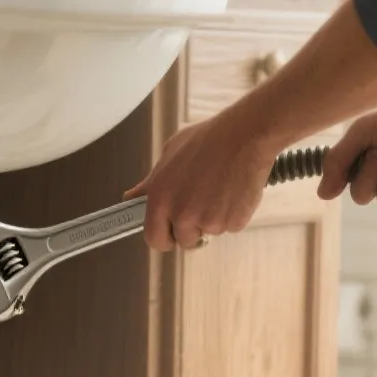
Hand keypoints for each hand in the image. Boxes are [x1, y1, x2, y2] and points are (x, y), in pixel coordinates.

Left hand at [124, 115, 273, 251]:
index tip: (170, 233)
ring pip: (209, 231)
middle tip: (202, 207)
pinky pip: (231, 226)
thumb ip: (151, 183)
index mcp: (160, 199)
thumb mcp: (169, 155)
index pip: (154, 238)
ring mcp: (209, 221)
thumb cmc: (207, 139)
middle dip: (192, 230)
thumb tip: (132, 197)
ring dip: (214, 218)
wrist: (245, 135)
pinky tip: (234, 190)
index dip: (163, 238)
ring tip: (220, 188)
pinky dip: (233, 214)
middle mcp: (182, 214)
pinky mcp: (233, 222)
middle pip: (184, 241)